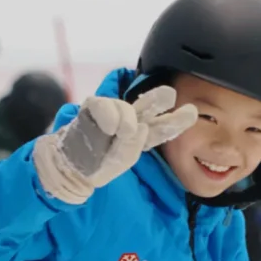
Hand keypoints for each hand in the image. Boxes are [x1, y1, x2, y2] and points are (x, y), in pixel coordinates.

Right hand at [33, 85, 197, 204]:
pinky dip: (109, 115)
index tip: (192, 113)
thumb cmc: (97, 165)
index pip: (160, 128)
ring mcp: (110, 113)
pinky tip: (110, 126)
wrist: (69, 165)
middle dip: (159, 100)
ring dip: (126, 119)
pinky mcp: (92, 107)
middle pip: (147, 107)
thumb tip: (138, 126)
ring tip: (121, 131)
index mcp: (138, 135)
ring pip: (126, 108)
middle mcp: (127, 121)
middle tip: (171, 95)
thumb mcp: (121, 161)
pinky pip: (104, 106)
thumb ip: (131, 146)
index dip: (175, 121)